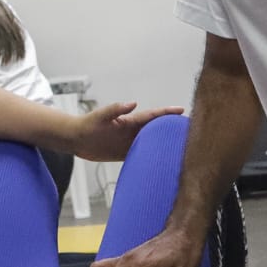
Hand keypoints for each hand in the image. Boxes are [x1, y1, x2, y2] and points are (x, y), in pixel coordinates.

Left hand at [63, 102, 184, 161]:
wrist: (77, 139)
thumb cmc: (88, 124)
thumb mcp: (101, 116)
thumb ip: (116, 109)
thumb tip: (133, 103)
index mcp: (130, 121)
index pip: (152, 116)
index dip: (167, 113)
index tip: (182, 111)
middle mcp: (133, 131)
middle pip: (156, 130)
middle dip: (171, 128)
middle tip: (190, 130)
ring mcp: (130, 143)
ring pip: (151, 143)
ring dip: (164, 144)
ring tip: (181, 148)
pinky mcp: (124, 154)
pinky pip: (142, 156)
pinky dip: (152, 158)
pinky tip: (161, 164)